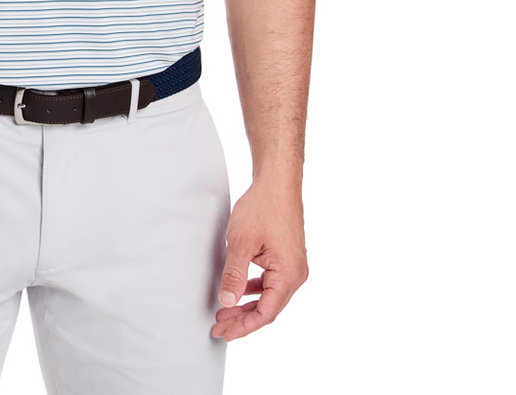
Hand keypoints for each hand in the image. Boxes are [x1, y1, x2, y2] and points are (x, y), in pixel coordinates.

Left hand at [212, 177, 307, 340]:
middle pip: (269, 308)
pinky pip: (271, 283)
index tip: (224, 332)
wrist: (277, 182)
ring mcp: (293, 266)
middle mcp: (296, 274)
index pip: (266, 313)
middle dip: (243, 319)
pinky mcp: (287, 258)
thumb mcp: (241, 242)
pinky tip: (239, 291)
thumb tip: (227, 302)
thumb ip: (234, 275)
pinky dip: (254, 290)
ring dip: (247, 306)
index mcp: (288, 275)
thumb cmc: (263, 207)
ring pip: (269, 296)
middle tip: (219, 328)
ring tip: (225, 313)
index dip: (243, 326)